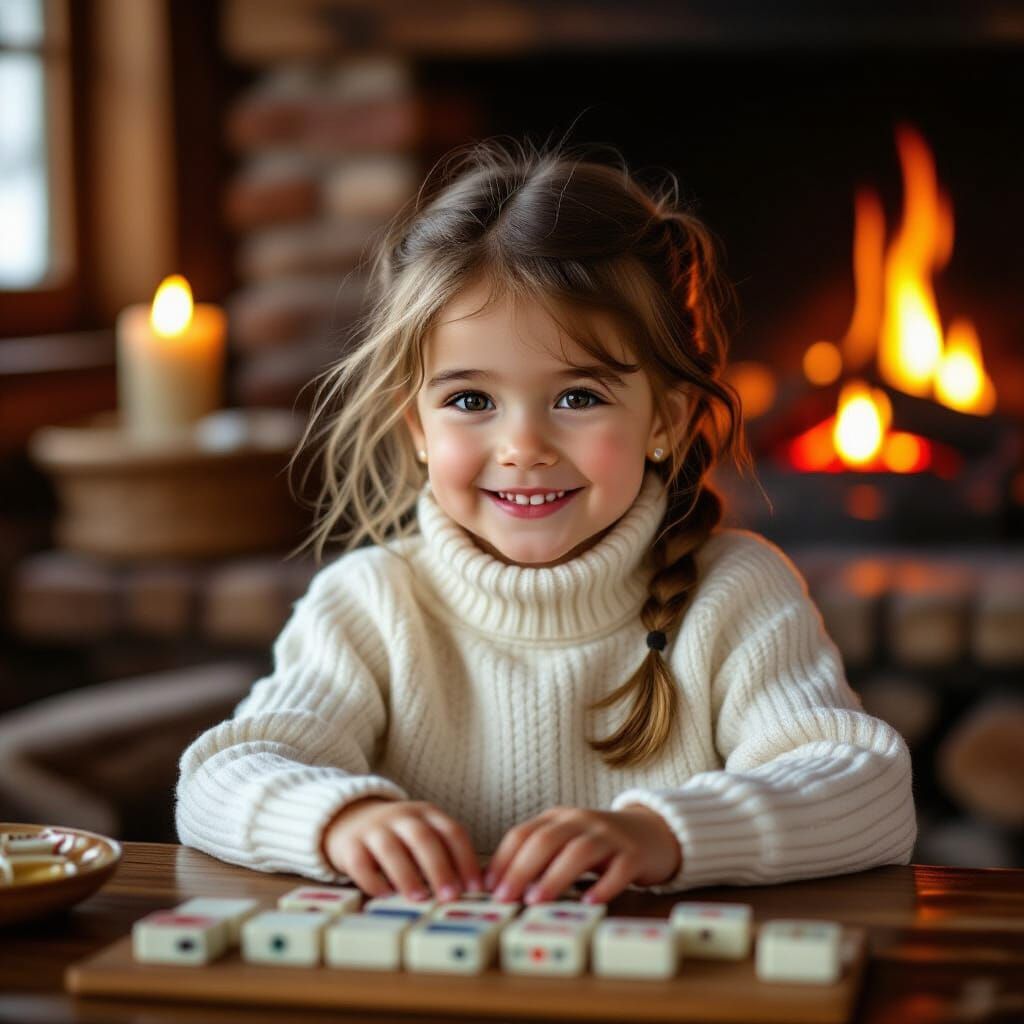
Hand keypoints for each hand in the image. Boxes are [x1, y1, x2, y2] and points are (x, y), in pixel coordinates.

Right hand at [321, 797, 483, 901]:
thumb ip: (444, 855)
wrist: (350, 819)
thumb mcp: (423, 835)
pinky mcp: (350, 845)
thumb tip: (470, 892)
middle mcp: (402, 817)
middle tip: (451, 896)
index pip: (452, 832)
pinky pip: (361, 863)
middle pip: (423, 838)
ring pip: (391, 849)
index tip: (476, 889)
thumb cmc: (398, 836)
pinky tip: (385, 896)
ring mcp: (374, 829)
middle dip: (439, 868)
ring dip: (407, 875)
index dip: (466, 860)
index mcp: (427, 813)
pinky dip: (373, 881)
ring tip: (420, 899)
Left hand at [484, 805, 681, 905]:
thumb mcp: (565, 844)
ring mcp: (609, 836)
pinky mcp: (634, 853)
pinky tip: (589, 903)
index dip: (503, 860)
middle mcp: (580, 821)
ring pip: (579, 851)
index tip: (487, 887)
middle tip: (505, 898)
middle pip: (546, 839)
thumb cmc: (598, 845)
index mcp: (558, 818)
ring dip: (554, 877)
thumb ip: (538, 860)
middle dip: (521, 868)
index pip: (523, 833)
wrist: (650, 832)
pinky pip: (618, 869)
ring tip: (537, 901)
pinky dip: (603, 886)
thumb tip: (498, 887)